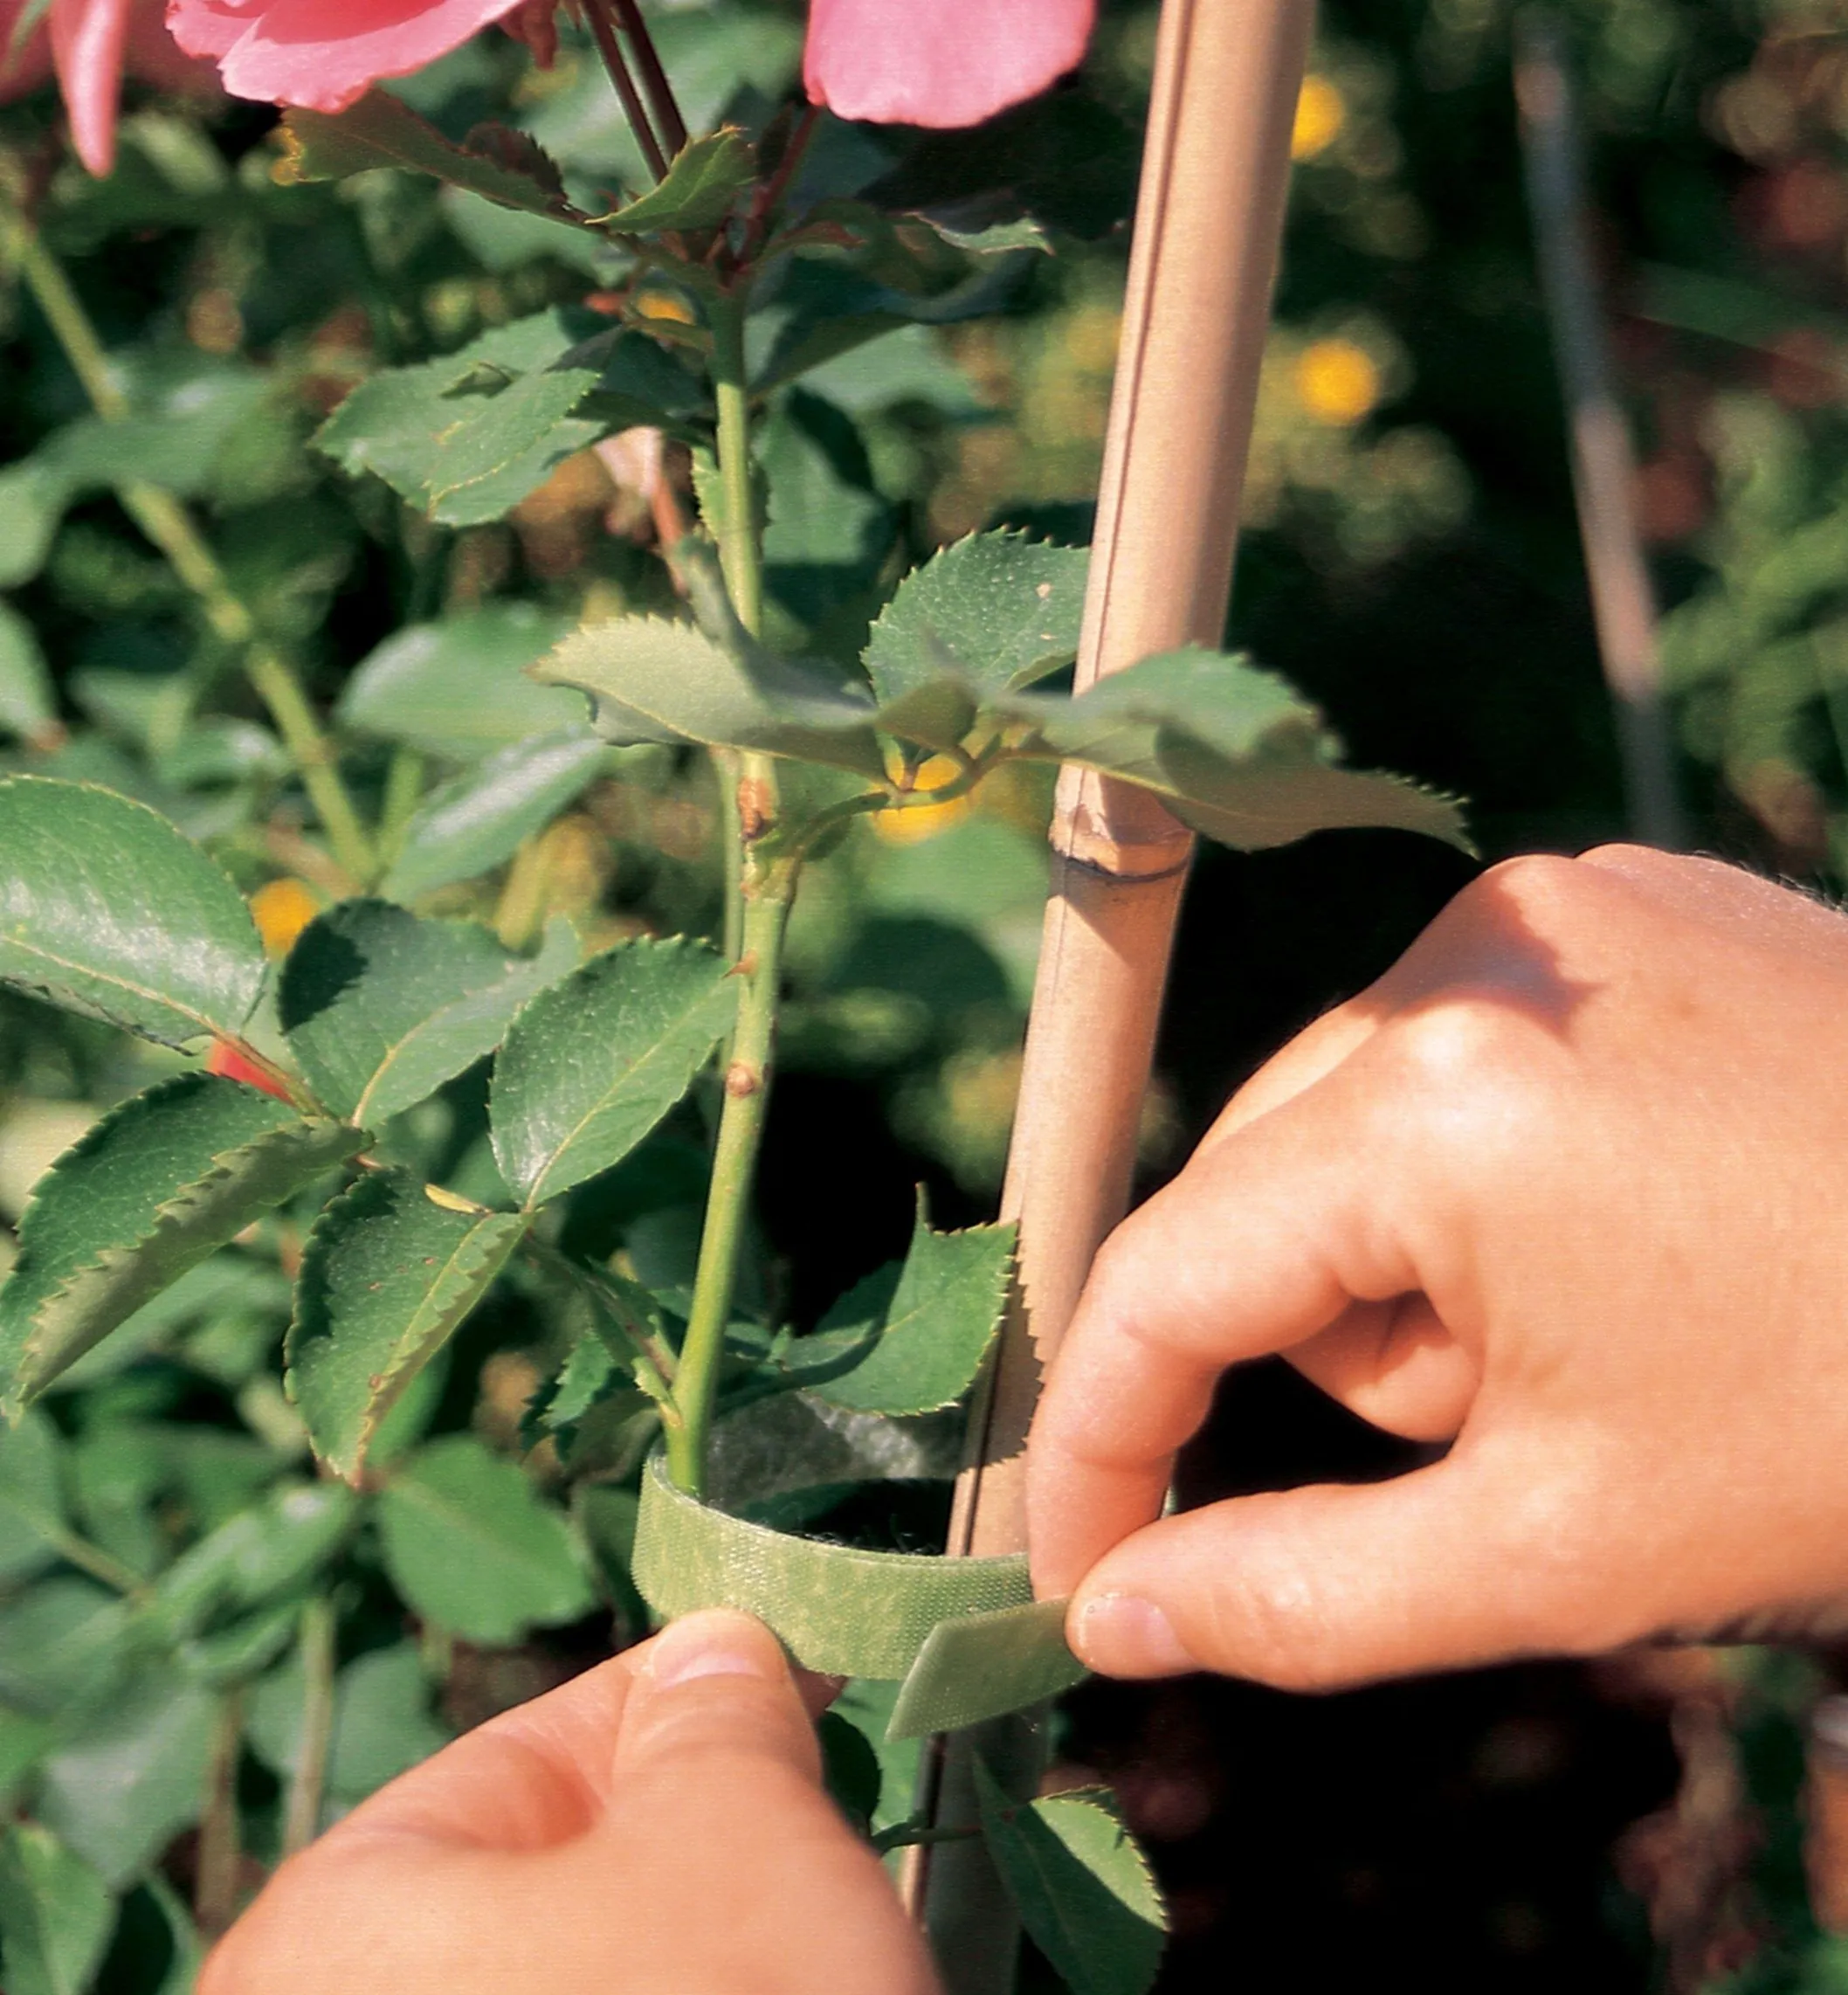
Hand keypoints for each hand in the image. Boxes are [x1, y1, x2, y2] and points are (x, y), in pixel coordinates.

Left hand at [202, 1609, 938, 1994]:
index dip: (688, 1696)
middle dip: (704, 1839)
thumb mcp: (736, 1836)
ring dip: (710, 1946)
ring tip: (825, 1932)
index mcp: (336, 1923)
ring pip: (585, 1982)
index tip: (809, 1674)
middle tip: (832, 1813)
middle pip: (550, 1881)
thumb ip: (717, 1712)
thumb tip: (717, 1645)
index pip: (533, 1746)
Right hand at [1028, 845, 1847, 1690]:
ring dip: (1416, 1258)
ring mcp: (1552, 903)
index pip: (1163, 1281)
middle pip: (1262, 1197)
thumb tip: (1113, 1617)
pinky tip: (1639, 1219)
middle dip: (1332, 1347)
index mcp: (1433, 1107)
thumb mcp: (1566, 1550)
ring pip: (1350, 1121)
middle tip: (1516, 1427)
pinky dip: (1487, 1161)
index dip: (1103, 1443)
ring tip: (1613, 1318)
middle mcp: (1464, 956)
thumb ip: (1301, 1598)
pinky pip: (1453, 1046)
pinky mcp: (1623, 893)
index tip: (1086, 1567)